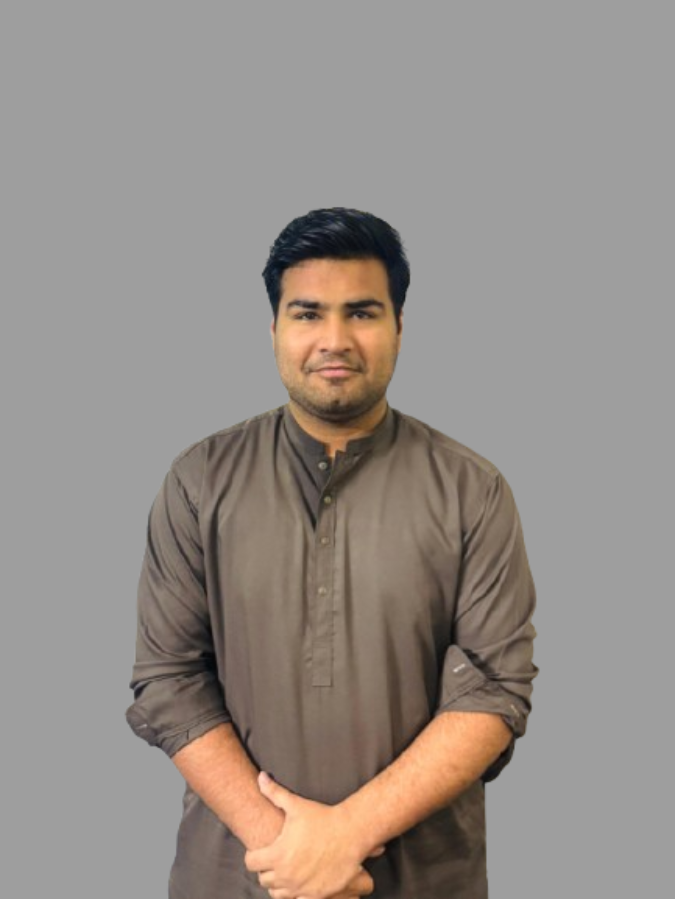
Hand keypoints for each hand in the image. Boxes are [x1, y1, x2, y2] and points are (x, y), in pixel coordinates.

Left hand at [244, 772, 383, 899]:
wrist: (350, 833)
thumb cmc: (322, 818)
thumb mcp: (296, 805)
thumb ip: (274, 793)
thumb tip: (260, 777)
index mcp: (277, 854)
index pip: (251, 863)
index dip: (253, 855)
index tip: (260, 850)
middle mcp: (286, 875)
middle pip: (263, 880)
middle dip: (266, 870)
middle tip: (274, 859)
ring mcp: (300, 888)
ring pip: (277, 893)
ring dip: (278, 883)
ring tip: (286, 870)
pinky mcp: (315, 895)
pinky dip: (295, 893)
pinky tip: (300, 881)